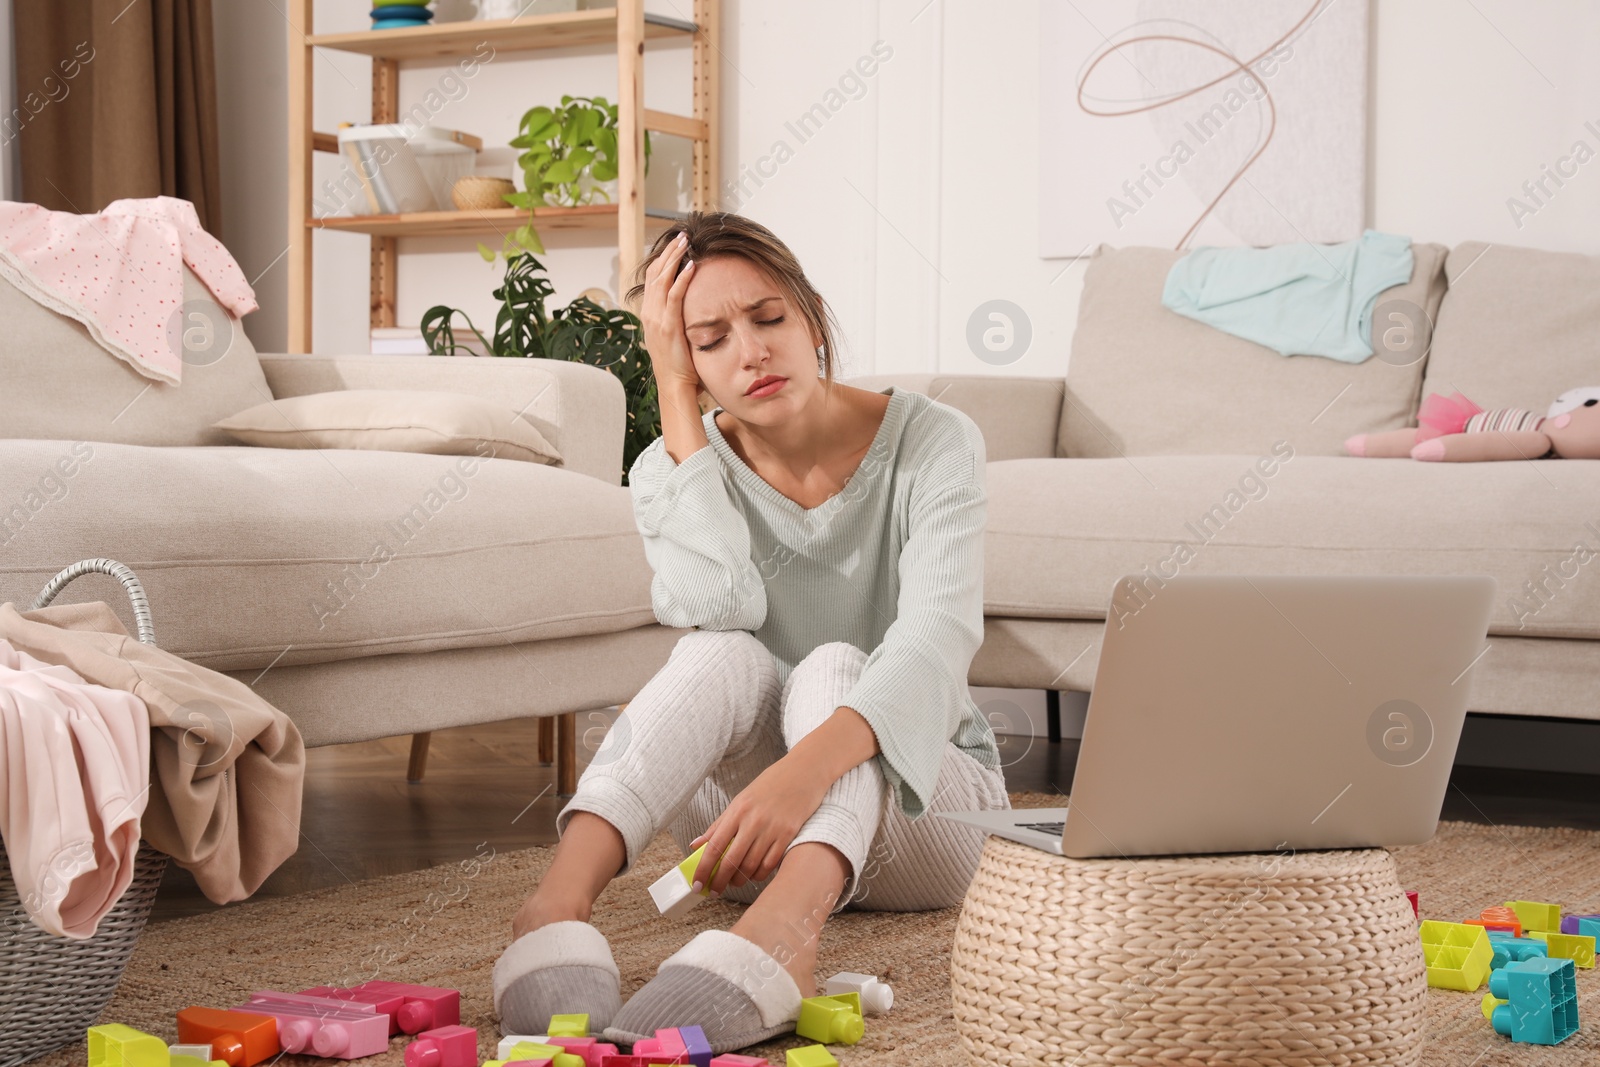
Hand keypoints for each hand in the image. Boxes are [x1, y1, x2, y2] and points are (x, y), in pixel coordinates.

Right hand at [639, 232, 701, 395]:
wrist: (674, 384)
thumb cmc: (680, 363)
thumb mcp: (674, 335)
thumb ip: (677, 318)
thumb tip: (689, 305)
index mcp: (650, 313)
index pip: (653, 278)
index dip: (662, 259)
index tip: (676, 245)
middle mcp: (649, 312)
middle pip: (655, 272)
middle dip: (668, 252)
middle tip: (682, 235)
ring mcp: (656, 318)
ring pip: (662, 279)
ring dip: (674, 258)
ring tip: (686, 242)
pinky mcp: (668, 325)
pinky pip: (674, 296)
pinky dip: (682, 278)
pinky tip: (691, 266)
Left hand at [688, 753, 828, 895]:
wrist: (803, 773)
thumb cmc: (770, 786)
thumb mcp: (740, 800)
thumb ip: (719, 825)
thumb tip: (696, 845)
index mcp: (737, 811)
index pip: (714, 846)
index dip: (704, 868)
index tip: (698, 883)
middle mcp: (753, 821)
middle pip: (731, 861)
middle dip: (720, 881)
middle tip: (714, 890)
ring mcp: (772, 829)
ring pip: (751, 866)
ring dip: (740, 879)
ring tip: (735, 882)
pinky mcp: (789, 835)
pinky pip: (770, 864)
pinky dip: (760, 874)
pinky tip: (754, 874)